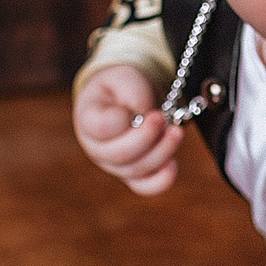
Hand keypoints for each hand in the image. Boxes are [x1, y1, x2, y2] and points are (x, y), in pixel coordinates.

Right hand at [74, 65, 183, 195]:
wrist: (125, 98)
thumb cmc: (121, 87)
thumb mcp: (125, 78)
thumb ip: (133, 94)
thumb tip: (146, 118)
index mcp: (89, 119)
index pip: (100, 128)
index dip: (121, 120)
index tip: (134, 107)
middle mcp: (97, 147)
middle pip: (119, 154)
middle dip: (146, 137)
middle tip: (161, 118)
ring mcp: (114, 164)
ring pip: (136, 170)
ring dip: (161, 152)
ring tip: (176, 132)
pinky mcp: (132, 174)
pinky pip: (145, 187)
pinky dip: (162, 180)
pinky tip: (173, 164)